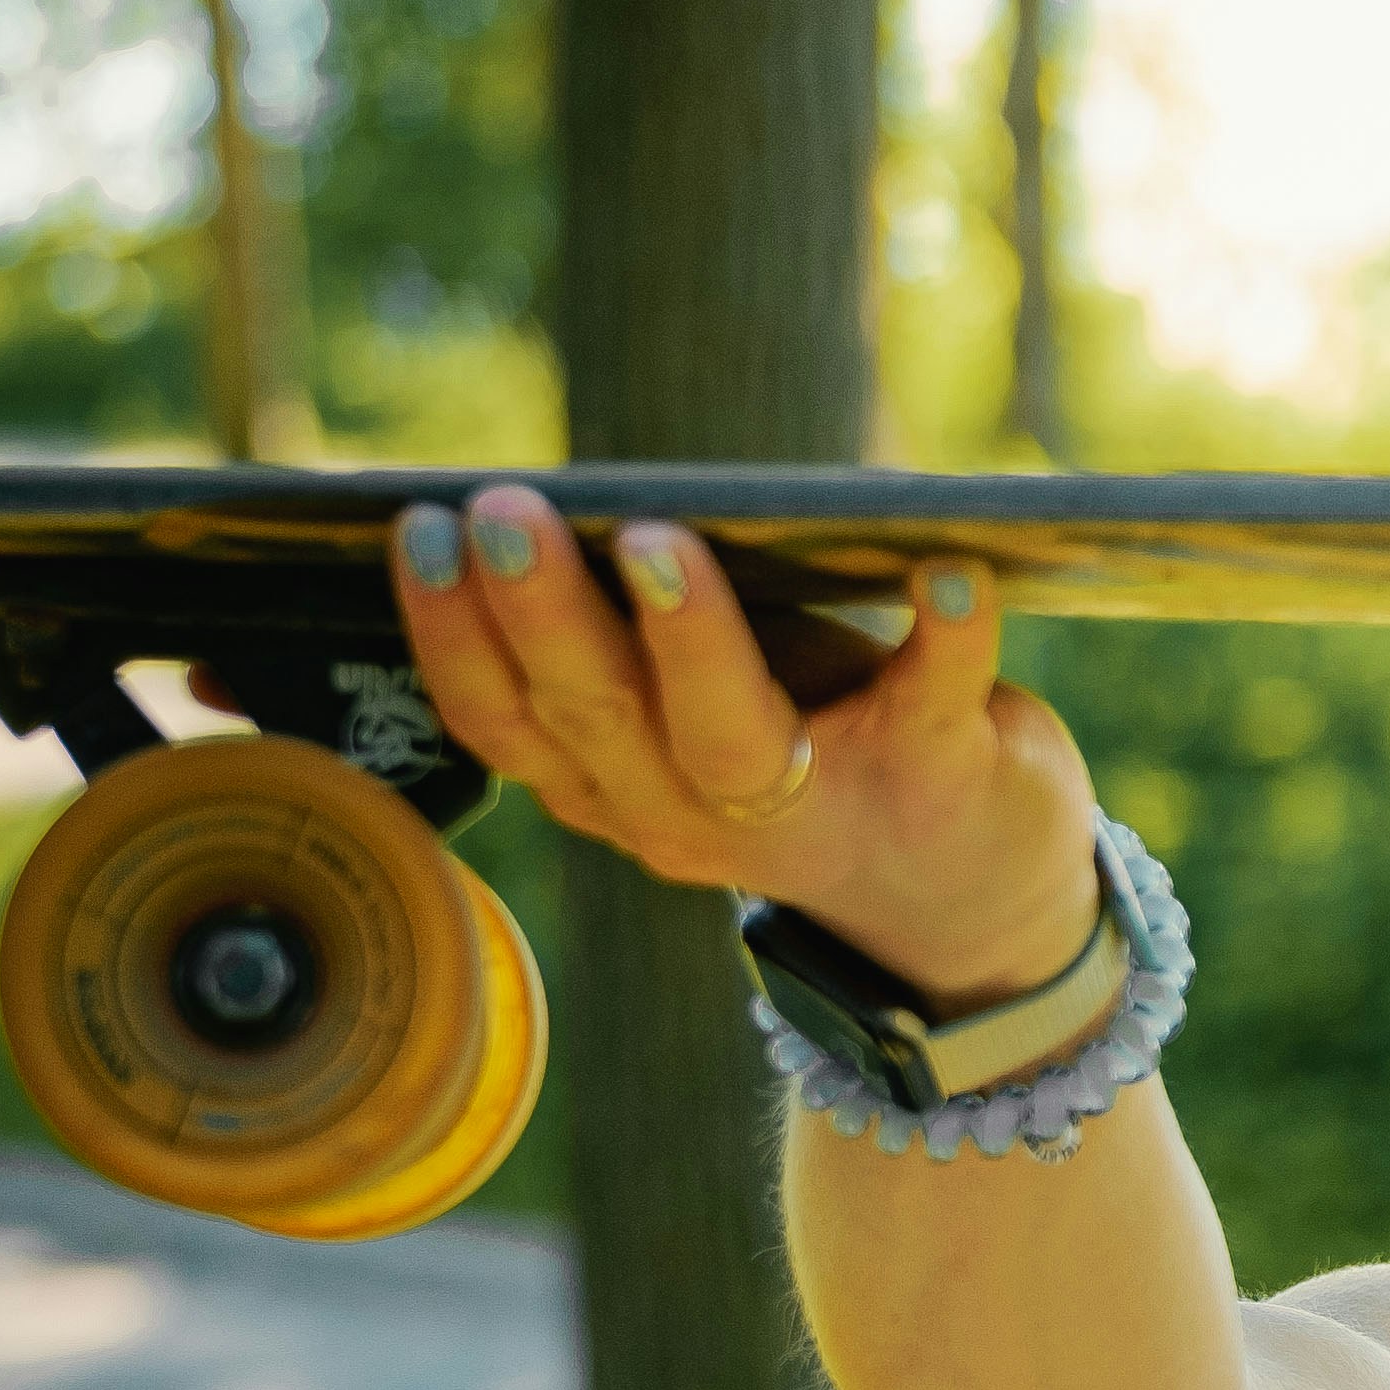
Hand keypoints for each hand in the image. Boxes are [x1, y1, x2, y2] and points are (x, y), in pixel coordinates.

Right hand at [392, 483, 1108, 1006]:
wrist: (970, 885)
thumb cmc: (804, 742)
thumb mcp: (687, 707)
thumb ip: (621, 638)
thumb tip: (537, 504)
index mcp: (610, 785)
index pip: (502, 721)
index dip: (451, 632)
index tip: (419, 528)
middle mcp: (690, 816)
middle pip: (596, 719)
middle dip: (544, 612)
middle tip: (506, 510)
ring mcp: (815, 809)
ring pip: (726, 740)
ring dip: (688, 636)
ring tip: (659, 537)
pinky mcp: (936, 780)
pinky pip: (934, 701)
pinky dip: (946, 633)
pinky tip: (948, 569)